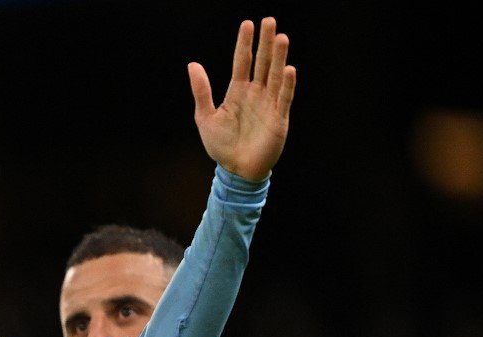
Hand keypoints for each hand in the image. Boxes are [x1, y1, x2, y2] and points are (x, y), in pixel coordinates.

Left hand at [188, 17, 295, 181]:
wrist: (235, 170)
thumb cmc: (221, 146)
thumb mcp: (205, 117)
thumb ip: (201, 91)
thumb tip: (192, 64)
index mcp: (238, 91)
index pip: (243, 61)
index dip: (244, 43)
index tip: (248, 24)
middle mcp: (256, 94)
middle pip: (262, 63)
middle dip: (266, 43)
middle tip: (270, 21)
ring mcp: (269, 104)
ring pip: (275, 76)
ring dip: (279, 58)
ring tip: (281, 38)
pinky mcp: (278, 118)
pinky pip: (284, 98)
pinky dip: (287, 85)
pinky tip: (289, 69)